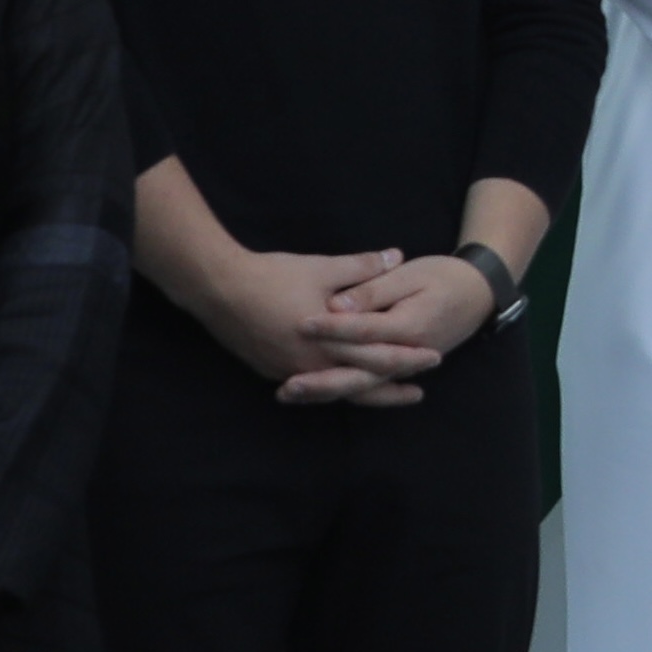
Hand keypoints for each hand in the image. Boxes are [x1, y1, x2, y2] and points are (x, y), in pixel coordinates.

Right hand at [169, 241, 421, 394]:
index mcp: (329, 342)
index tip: (434, 358)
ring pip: (334, 392)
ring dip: (363, 393)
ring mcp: (289, 371)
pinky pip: (311, 388)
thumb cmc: (272, 276)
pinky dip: (332, 389)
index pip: (378, 357)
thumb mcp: (322, 268)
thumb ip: (363, 267)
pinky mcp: (271, 370)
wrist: (217, 289)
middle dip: (391, 388)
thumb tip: (398, 255)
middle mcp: (311, 365)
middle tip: (418, 392)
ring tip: (386, 396)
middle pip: (360, 384)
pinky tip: (341, 387)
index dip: (408, 358)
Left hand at [284, 250, 497, 406]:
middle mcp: (404, 354)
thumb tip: (341, 302)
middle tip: (287, 385)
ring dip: (324, 392)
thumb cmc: (444, 277)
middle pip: (359, 372)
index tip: (300, 323)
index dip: (332, 327)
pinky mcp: (398, 369)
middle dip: (321, 380)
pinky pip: (367, 386)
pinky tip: (310, 394)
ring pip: (361, 385)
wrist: (479, 294)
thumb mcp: (412, 274)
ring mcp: (403, 367)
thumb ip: (374, 286)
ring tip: (287, 393)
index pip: (364, 330)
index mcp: (408, 326)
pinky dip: (339, 391)